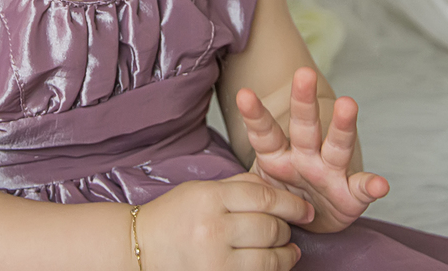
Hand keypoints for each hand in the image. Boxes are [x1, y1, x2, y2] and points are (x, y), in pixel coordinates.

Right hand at [135, 173, 312, 269]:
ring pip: (269, 258)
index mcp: (209, 198)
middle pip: (270, 228)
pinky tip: (276, 263)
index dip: (291, 204)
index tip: (305, 210)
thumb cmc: (174, 216)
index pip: (263, 197)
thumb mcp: (202, 190)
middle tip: (287, 228)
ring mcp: (215, 260)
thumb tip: (279, 192)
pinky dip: (272, 270)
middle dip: (285, 229)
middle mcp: (213, 229)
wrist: (142, 247)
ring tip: (288, 250)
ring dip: (285, 254)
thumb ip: (240, 186)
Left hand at [236, 67, 389, 232]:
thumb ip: (249, 184)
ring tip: (347, 104)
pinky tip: (381, 184)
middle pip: (304, 126)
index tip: (243, 94)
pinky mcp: (350, 196)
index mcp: (278, 155)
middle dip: (302, 101)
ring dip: (342, 124)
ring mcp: (329, 173)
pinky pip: (362, 189)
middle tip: (303, 74)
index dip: (254, 115)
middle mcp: (305, 157)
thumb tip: (221, 195)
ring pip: (336, 145)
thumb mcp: (259, 189)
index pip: (265, 132)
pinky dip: (371, 186)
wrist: (307, 225)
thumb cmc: (281, 199)